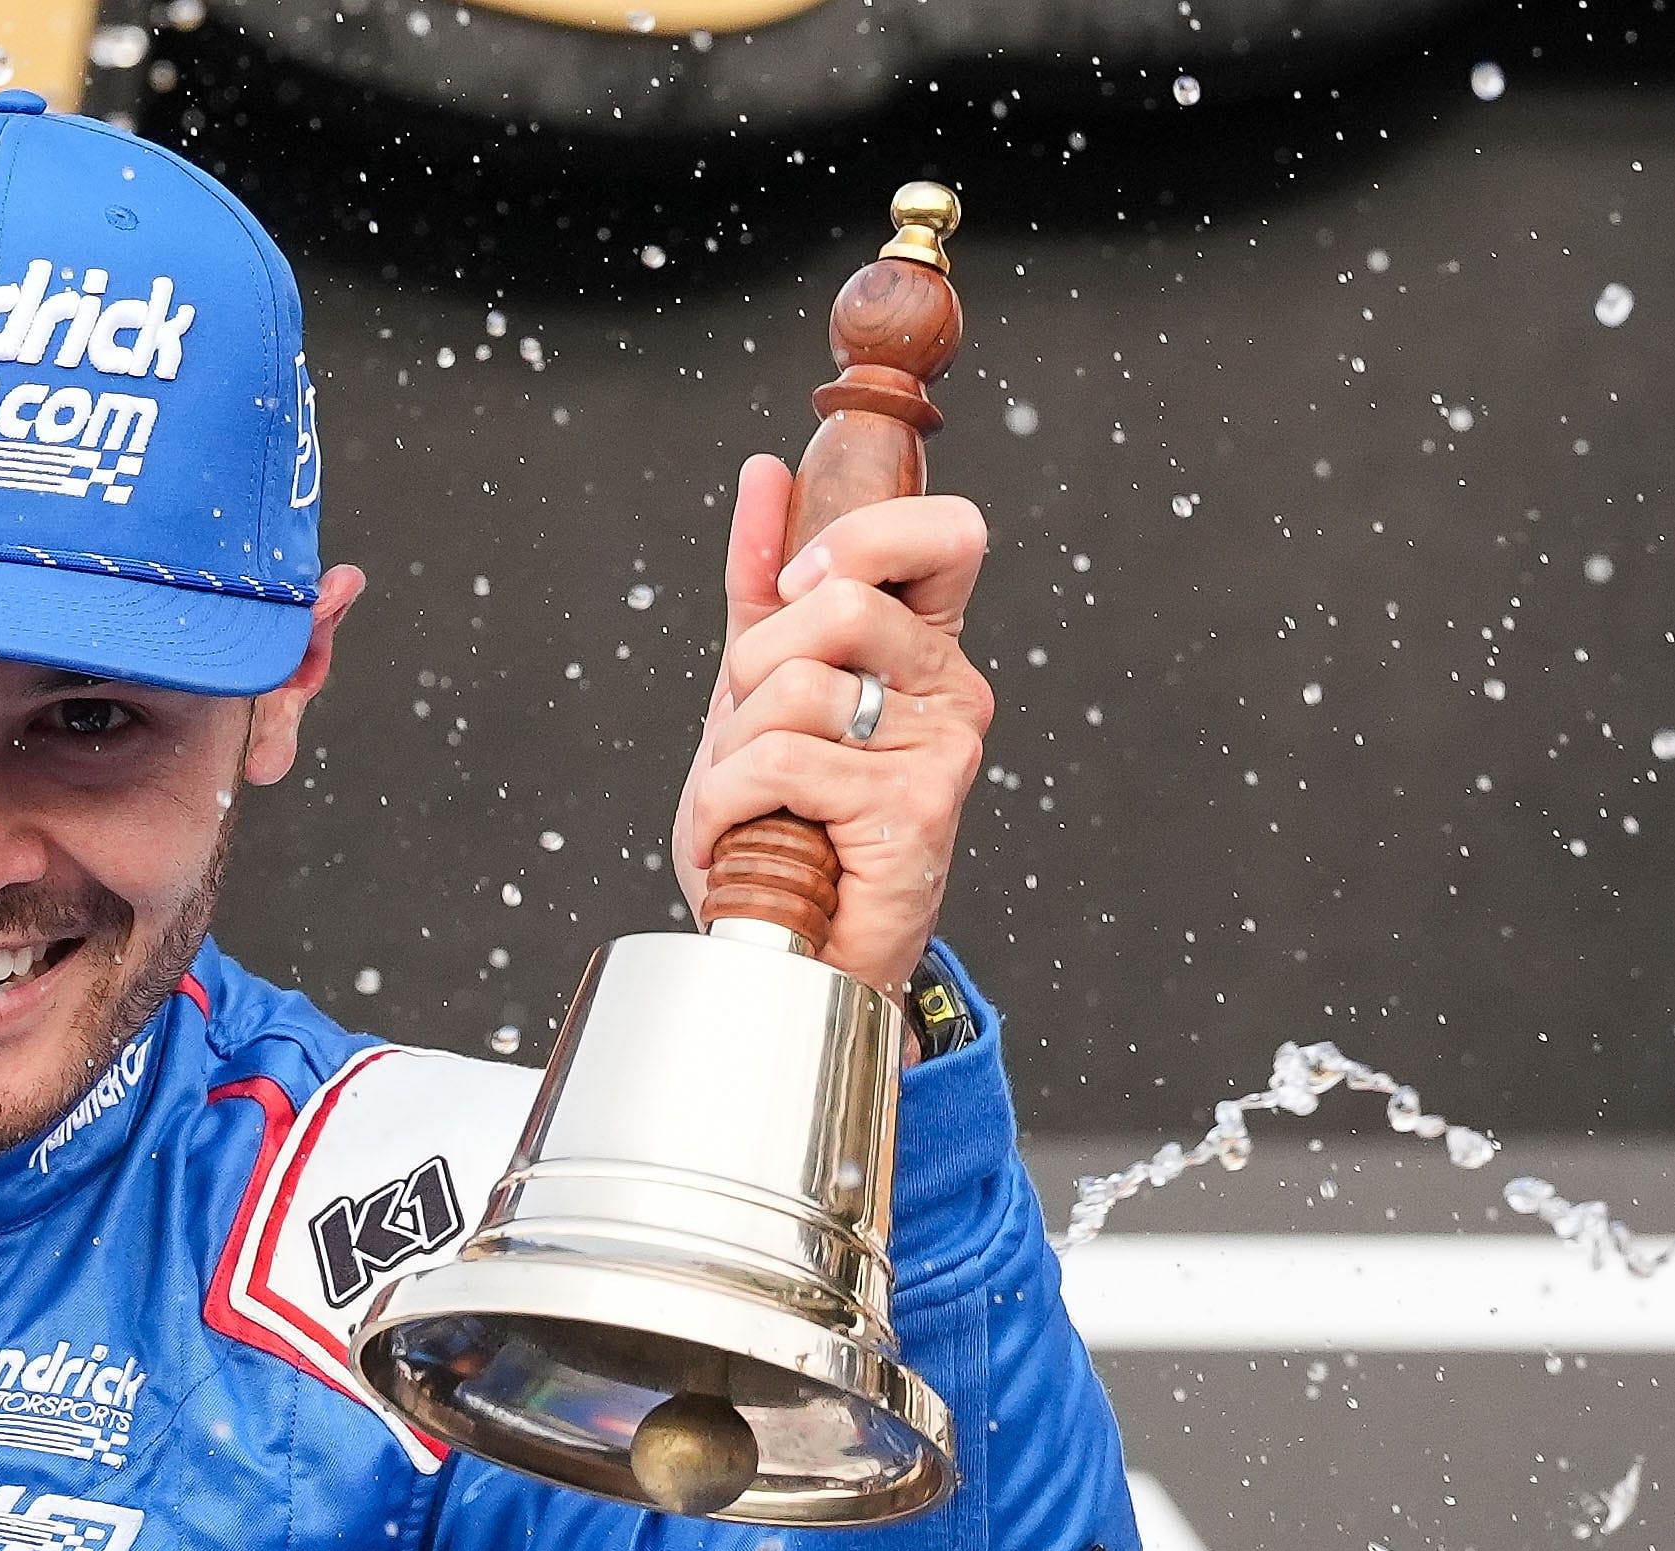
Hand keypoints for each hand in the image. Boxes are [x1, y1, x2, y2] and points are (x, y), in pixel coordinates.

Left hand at [670, 454, 994, 1000]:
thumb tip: (764, 475)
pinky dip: (725, 803)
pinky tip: (743, 838)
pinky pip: (780, 761)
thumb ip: (760, 587)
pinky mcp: (914, 807)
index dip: (861, 536)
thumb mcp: (757, 690)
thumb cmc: (783, 826)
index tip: (797, 580)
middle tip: (749, 731)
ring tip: (748, 800)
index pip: (946, 532)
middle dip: (753, 667)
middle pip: (842, 600)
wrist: (793, 951)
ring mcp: (940, 749)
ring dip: (731, 750)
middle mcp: (949, 689)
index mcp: (922, 647)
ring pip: (798, 685)